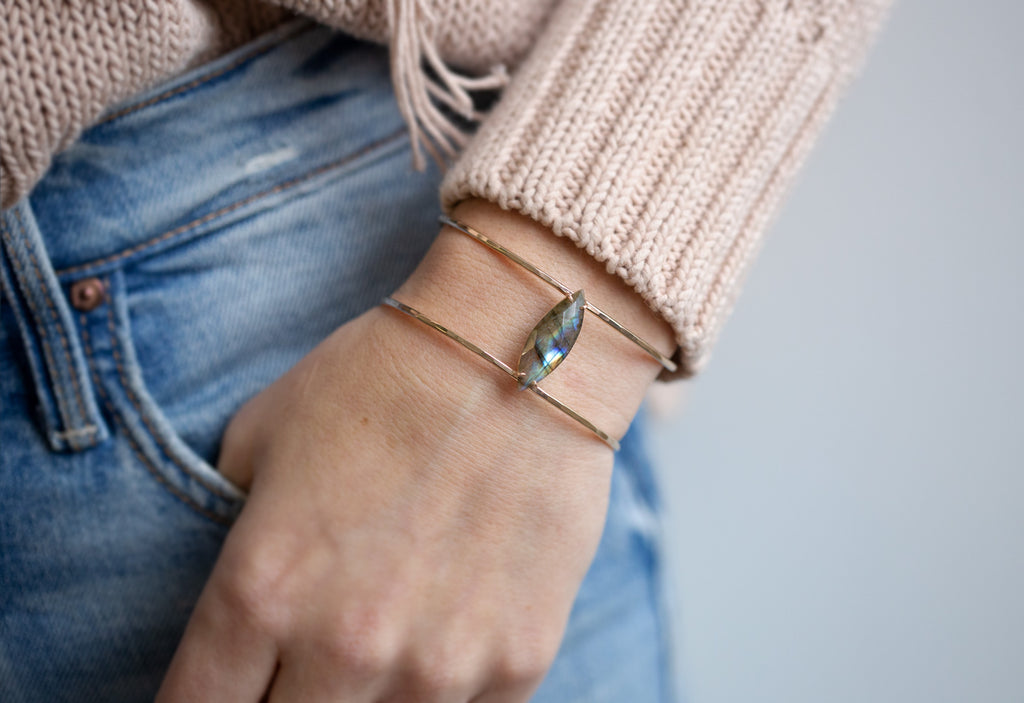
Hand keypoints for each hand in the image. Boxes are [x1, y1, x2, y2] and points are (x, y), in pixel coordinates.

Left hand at [155, 200, 674, 700]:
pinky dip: (444, 690)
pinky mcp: (517, 661)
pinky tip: (447, 632)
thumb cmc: (384, 377)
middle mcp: (344, 646)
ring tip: (381, 641)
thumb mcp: (263, 433)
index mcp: (260, 589)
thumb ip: (229, 525)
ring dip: (367, 697)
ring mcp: (438, 666)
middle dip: (285, 701)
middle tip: (302, 662)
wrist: (521, 350)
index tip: (226, 687)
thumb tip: (237, 592)